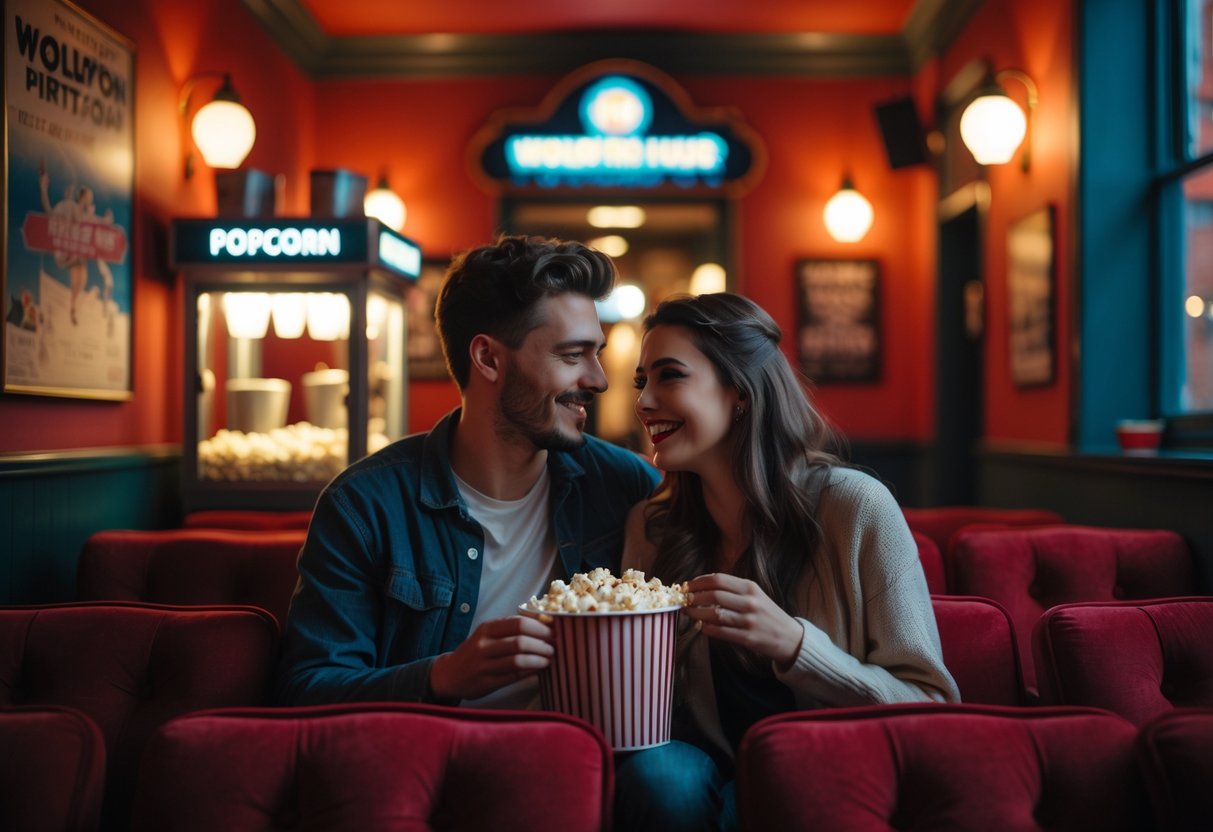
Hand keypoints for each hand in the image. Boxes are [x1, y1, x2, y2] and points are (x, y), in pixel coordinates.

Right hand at [428, 615, 553, 700]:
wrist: (449, 674)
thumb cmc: (476, 651)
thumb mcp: (488, 634)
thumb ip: (511, 628)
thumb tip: (545, 624)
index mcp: (487, 628)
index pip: (519, 623)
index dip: (540, 627)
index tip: (554, 630)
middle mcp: (484, 645)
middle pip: (520, 641)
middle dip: (543, 644)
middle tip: (555, 646)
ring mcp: (484, 665)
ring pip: (518, 660)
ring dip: (539, 660)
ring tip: (549, 659)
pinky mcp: (486, 682)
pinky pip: (513, 677)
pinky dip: (530, 673)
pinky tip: (539, 670)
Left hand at [684, 573, 803, 667]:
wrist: (790, 637)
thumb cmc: (767, 614)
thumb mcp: (755, 595)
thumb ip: (733, 589)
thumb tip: (703, 585)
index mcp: (751, 588)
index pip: (719, 579)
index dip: (699, 581)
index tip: (688, 585)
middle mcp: (750, 602)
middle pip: (714, 595)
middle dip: (694, 597)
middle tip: (684, 600)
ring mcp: (749, 620)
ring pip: (714, 614)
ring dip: (696, 613)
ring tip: (689, 612)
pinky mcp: (747, 638)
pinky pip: (720, 632)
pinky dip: (706, 628)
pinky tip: (702, 626)